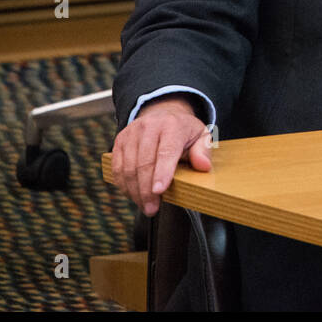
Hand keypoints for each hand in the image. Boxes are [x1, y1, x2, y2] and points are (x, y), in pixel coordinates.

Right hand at [111, 95, 212, 216]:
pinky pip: (117, 167)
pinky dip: (124, 184)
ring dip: (135, 191)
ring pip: (128, 167)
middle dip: (147, 190)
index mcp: (172, 125)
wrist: (162, 113)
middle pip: (144, 163)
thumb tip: (203, 166)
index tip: (159, 191)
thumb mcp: (201, 136)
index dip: (162, 173)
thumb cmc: (183, 130)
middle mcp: (149, 126)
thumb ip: (203, 151)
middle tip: (152, 209)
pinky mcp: (120, 140)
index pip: (166, 152)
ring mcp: (131, 133)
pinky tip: (133, 195)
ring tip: (145, 206)